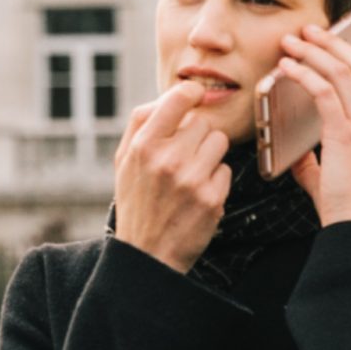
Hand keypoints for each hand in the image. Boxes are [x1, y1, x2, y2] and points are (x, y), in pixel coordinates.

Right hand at [111, 83, 231, 273]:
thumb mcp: (124, 161)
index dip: (191, 93)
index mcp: (143, 146)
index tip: (195, 96)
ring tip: (191, 175)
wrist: (146, 255)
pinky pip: (226, 171)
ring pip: (219, 143)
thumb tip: (173, 95)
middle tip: (183, 157)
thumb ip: (142, 124)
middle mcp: (167, 160)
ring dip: (210, 155)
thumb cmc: (137, 202)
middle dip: (197, 136)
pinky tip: (198, 196)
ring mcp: (192, 180)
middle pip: (203, 122)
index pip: (178, 98)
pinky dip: (215, 181)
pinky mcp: (212, 199)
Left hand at [280, 26, 350, 229]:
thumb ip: (315, 163)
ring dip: (314, 51)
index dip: (348, 54)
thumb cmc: (344, 211)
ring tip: (292, 40)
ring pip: (341, 71)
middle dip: (330, 42)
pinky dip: (304, 73)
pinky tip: (287, 67)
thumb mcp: (329, 180)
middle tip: (308, 30)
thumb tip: (299, 153)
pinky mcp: (346, 133)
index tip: (328, 42)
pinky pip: (324, 91)